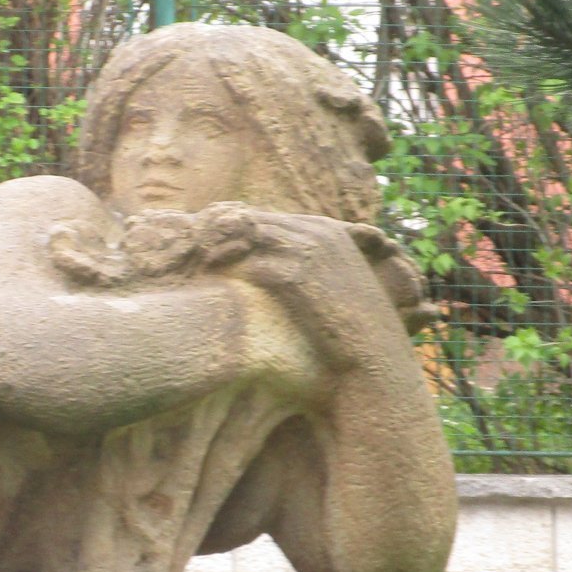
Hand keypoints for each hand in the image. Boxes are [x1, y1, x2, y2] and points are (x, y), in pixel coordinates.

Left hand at [222, 212, 437, 368]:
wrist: (372, 353)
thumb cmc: (351, 325)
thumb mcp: (333, 285)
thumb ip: (307, 267)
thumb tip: (274, 268)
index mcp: (330, 231)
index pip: (273, 218)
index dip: (242, 228)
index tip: (216, 242)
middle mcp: (320, 233)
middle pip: (258, 221)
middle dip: (227, 232)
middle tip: (199, 249)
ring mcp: (310, 252)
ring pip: (252, 237)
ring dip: (225, 247)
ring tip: (202, 262)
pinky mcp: (298, 276)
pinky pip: (254, 264)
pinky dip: (233, 271)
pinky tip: (215, 282)